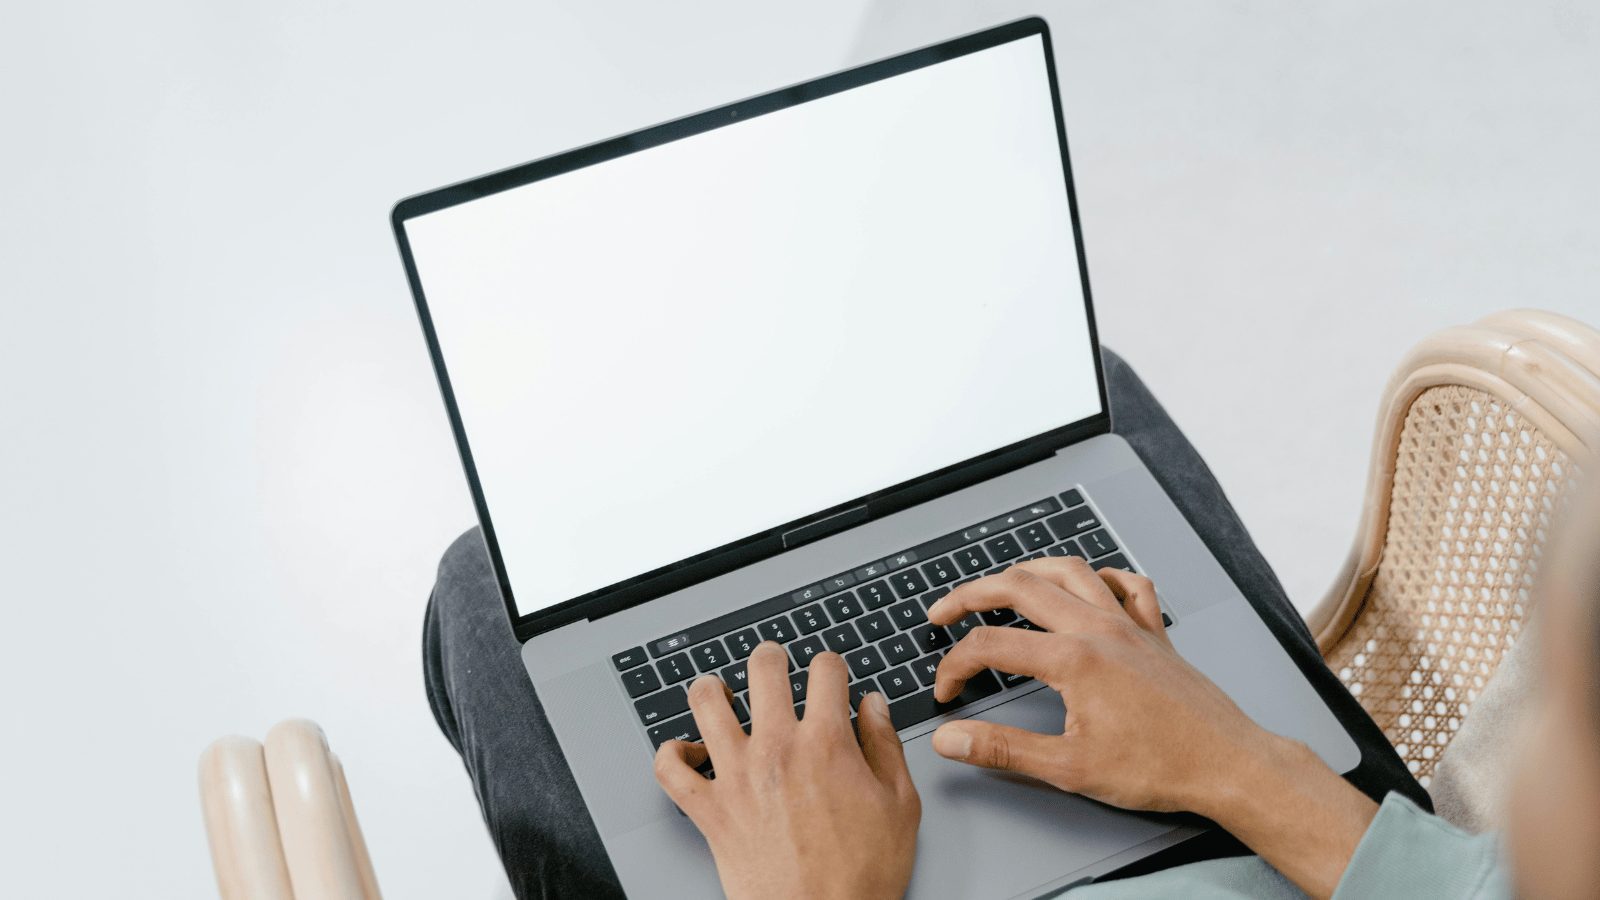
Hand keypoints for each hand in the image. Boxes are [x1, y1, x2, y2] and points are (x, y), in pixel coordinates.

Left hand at [653, 642, 920, 899]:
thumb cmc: (860, 876)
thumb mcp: (899, 806)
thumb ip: (886, 746)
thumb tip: (873, 706)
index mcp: (826, 742)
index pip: (825, 670)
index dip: (831, 665)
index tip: (831, 673)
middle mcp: (776, 748)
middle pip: (763, 669)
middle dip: (771, 657)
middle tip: (774, 662)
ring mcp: (736, 776)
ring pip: (705, 703)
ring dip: (713, 689)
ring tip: (722, 691)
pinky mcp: (708, 810)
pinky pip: (669, 769)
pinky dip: (671, 753)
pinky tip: (687, 750)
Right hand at [925, 558, 1376, 897]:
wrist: (1228, 765)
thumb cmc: (1161, 767)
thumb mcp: (1068, 768)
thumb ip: (1002, 750)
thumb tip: (952, 739)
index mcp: (1073, 660)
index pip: (990, 646)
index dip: (955, 667)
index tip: (946, 694)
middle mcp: (1099, 630)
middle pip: (1020, 587)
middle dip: (971, 594)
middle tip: (943, 611)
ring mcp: (1129, 626)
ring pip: (1070, 571)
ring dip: (1028, 570)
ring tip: (1002, 582)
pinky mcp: (1154, 635)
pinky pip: (1127, 585)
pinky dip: (1101, 577)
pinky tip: (1089, 586)